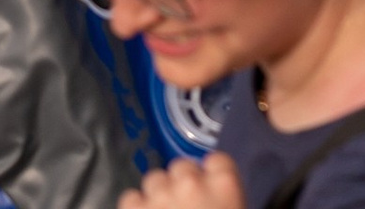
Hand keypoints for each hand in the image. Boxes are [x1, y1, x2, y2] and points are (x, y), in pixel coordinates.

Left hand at [122, 159, 242, 208]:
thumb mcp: (235, 207)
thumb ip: (224, 195)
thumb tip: (212, 193)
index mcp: (225, 183)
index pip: (217, 160)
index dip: (210, 175)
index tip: (208, 189)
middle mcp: (192, 182)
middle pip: (181, 166)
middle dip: (179, 184)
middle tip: (183, 208)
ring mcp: (161, 195)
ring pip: (154, 180)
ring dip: (157, 196)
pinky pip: (130, 198)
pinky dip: (136, 208)